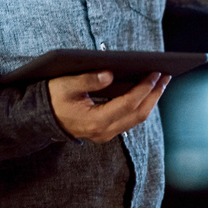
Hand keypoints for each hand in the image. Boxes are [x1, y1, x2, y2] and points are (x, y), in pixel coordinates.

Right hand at [48, 70, 169, 142]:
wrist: (41, 119)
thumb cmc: (53, 99)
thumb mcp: (66, 85)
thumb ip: (88, 80)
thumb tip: (109, 74)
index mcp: (95, 121)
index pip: (128, 104)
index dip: (144, 88)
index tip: (156, 73)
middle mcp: (104, 132)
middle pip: (138, 114)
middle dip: (154, 94)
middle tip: (166, 75)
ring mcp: (106, 134)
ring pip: (137, 118)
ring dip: (151, 100)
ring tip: (161, 81)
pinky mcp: (107, 131)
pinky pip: (130, 119)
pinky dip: (141, 104)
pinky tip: (146, 91)